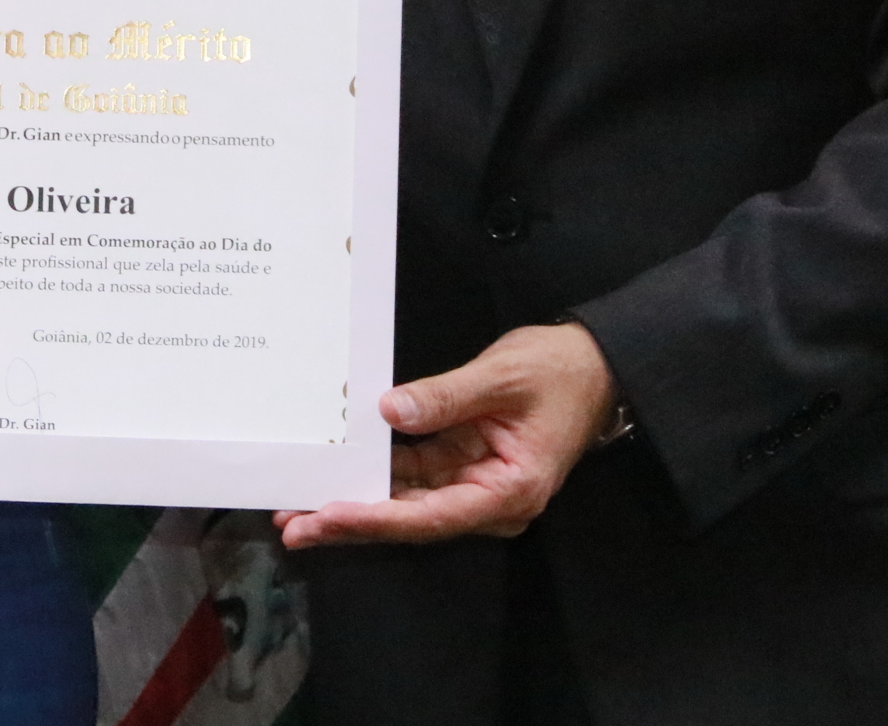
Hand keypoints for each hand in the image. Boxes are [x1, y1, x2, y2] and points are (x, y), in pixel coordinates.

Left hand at [278, 322, 615, 547]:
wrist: (595, 364)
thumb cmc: (560, 371)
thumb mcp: (502, 376)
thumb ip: (446, 397)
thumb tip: (390, 411)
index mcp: (507, 491)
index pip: (430, 516)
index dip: (376, 518)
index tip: (329, 516)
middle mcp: (489, 500)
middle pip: (411, 520)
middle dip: (351, 522)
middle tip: (292, 524)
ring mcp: (475, 483)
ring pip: (407, 503)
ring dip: (357, 502)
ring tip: (299, 504)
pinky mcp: (464, 464)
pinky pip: (416, 477)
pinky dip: (378, 477)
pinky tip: (338, 473)